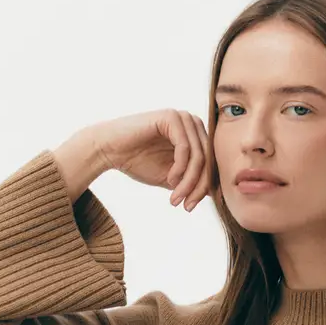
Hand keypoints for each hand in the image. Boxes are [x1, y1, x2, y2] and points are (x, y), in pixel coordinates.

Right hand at [90, 108, 211, 210]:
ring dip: (188, 182)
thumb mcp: (172, 178)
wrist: (110, 150)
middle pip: (208, 161)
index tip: (189, 207)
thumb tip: (215, 193)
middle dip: (197, 188)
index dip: (204, 188)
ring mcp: (183, 118)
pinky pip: (185, 148)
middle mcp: (192, 124)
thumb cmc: (139, 163)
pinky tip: (170, 180)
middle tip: (185, 206)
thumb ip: (192, 181)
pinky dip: (180, 168)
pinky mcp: (171, 117)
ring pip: (199, 157)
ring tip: (175, 198)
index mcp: (195, 136)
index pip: (211, 164)